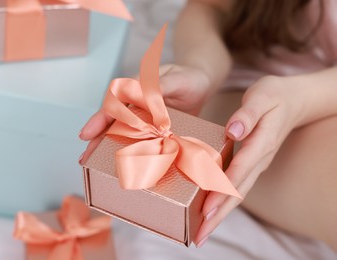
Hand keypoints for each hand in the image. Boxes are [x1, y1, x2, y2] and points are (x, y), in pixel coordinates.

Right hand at [79, 64, 212, 162]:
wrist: (201, 84)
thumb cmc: (187, 77)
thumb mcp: (175, 79)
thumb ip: (160, 89)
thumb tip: (148, 109)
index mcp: (135, 90)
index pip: (113, 104)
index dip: (99, 119)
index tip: (87, 134)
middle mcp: (135, 106)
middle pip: (112, 123)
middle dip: (97, 141)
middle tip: (85, 159)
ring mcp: (144, 120)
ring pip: (122, 135)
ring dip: (109, 150)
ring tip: (95, 167)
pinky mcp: (154, 132)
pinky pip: (141, 143)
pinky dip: (132, 155)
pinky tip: (126, 167)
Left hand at [194, 75, 305, 246]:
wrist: (294, 101)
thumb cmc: (274, 95)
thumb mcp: (262, 96)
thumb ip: (248, 114)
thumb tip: (234, 130)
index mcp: (260, 144)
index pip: (238, 173)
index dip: (221, 193)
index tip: (205, 211)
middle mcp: (259, 159)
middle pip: (237, 192)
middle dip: (218, 216)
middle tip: (199, 237)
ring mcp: (257, 164)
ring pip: (237, 194)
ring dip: (220, 214)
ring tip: (202, 232)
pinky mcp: (252, 163)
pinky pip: (237, 186)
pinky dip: (224, 201)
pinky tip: (211, 209)